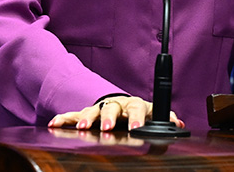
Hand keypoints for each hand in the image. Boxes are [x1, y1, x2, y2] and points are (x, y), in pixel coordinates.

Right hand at [47, 95, 184, 131]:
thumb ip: (166, 118)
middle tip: (106, 128)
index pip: (137, 107)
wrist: (123, 106)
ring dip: (86, 118)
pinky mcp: (86, 114)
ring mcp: (100, 108)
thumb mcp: (152, 115)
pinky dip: (63, 118)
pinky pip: (73, 114)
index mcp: (135, 104)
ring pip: (92, 110)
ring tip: (80, 128)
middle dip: (108, 117)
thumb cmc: (138, 113)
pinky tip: (54, 124)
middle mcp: (117, 104)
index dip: (136, 117)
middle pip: (112, 107)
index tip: (135, 127)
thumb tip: (179, 124)